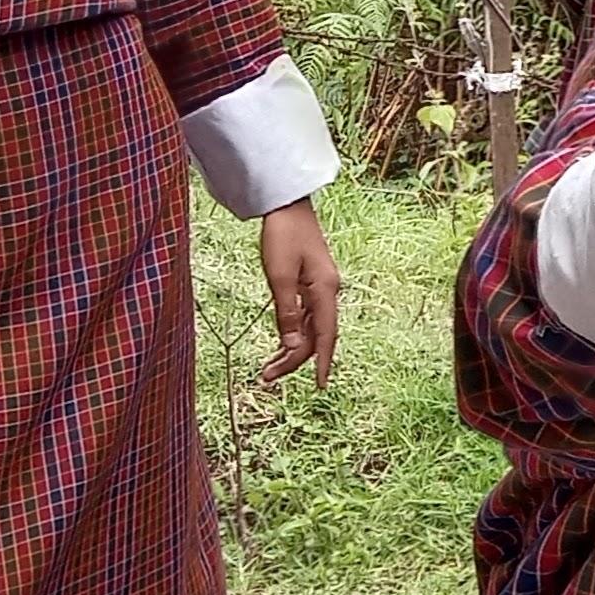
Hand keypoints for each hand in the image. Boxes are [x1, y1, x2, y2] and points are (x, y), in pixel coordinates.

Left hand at [257, 200, 339, 387]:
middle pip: (316, 335)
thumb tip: (292, 346)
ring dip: (292, 349)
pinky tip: (280, 343)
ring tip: (268, 368)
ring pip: (311, 328)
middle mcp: (328, 291)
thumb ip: (287, 313)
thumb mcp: (279, 276)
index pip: (325, 335)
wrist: (288, 208)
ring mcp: (321, 287)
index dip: (322, 362)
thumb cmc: (282, 238)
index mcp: (324, 290)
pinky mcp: (312, 283)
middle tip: (266, 376)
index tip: (319, 386)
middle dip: (295, 359)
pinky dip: (293, 333)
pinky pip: (306, 316)